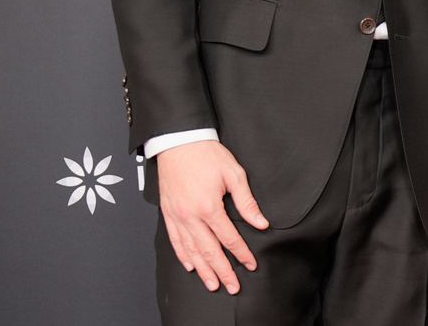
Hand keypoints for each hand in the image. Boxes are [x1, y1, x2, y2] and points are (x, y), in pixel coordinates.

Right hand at [157, 140, 268, 293]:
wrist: (180, 141)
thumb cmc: (207, 154)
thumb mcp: (234, 174)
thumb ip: (246, 201)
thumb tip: (260, 221)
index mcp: (209, 206)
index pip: (229, 237)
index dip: (241, 253)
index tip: (250, 264)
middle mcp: (191, 215)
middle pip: (209, 251)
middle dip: (222, 271)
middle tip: (232, 286)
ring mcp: (177, 216)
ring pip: (191, 250)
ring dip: (203, 269)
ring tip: (212, 283)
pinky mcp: (168, 213)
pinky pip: (175, 240)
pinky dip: (183, 255)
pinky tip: (190, 265)